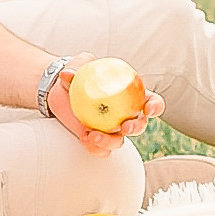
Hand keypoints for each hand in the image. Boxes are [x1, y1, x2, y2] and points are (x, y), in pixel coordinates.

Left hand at [47, 55, 163, 156]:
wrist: (59, 90)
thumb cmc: (78, 74)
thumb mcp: (78, 65)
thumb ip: (76, 67)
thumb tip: (67, 74)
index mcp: (130, 94)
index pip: (151, 101)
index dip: (155, 106)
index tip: (148, 109)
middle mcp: (124, 114)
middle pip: (139, 125)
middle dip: (136, 128)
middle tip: (124, 127)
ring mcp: (110, 129)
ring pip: (119, 142)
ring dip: (110, 142)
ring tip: (93, 135)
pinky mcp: (96, 139)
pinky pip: (100, 150)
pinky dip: (94, 148)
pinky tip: (84, 138)